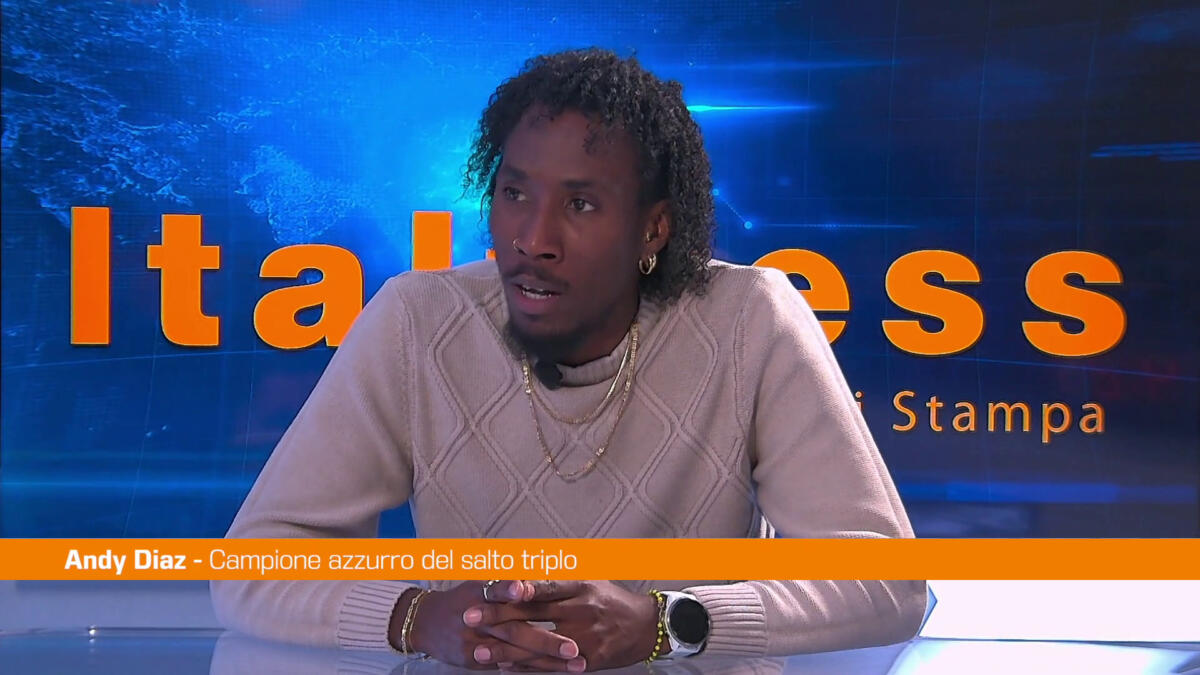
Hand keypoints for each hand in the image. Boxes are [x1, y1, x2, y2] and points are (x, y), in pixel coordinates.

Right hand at [393, 581, 584, 670]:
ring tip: (575, 664)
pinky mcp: (474, 660)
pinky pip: (507, 666)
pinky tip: (555, 672)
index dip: (509, 589)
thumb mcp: (479, 582)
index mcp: (479, 594)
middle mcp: (477, 620)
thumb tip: (536, 570)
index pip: (495, 590)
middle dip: (546, 641)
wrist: (424, 623)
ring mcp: (475, 643)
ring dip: (547, 661)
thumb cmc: (462, 598)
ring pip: (516, 654)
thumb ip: (506, 579)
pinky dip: (531, 669)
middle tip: (574, 648)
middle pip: (513, 631)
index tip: (525, 588)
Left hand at [467, 581, 660, 671]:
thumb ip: (557, 577)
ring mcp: (583, 638)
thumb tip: (522, 568)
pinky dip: (525, 668)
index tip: (490, 587)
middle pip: (533, 615)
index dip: (516, 588)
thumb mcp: (589, 579)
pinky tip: (503, 668)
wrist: (645, 628)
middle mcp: (581, 611)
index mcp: (580, 586)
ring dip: (505, 650)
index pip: (543, 586)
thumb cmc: (611, 600)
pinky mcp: (586, 661)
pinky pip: (550, 667)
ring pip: (537, 645)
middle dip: (498, 616)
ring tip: (478, 652)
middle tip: (468, 617)